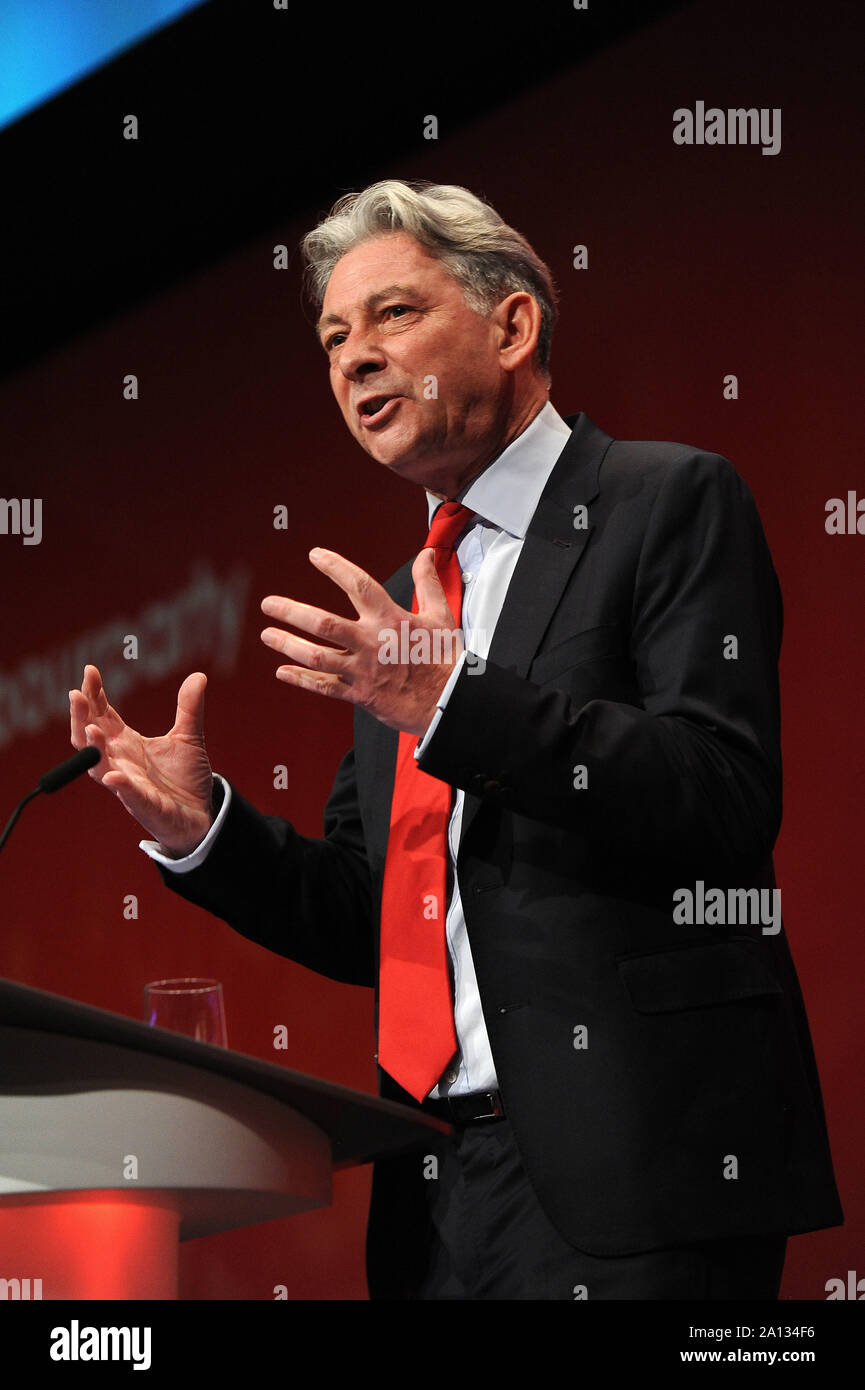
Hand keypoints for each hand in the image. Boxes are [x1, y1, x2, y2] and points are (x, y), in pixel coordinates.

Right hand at [69, 664, 214, 855]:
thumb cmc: (185, 779)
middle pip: (90, 739)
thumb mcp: (189, 737)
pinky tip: (114, 776)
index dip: (94, 696)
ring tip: (90, 728)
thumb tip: (199, 676)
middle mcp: (120, 762)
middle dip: (81, 717)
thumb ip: (189, 708)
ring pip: (100, 767)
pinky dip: (120, 786)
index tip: (90, 672)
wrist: (200, 815)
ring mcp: (128, 785)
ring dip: (93, 749)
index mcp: (126, 743)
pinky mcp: (144, 806)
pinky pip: (128, 796)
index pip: (103, 716)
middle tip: (76, 694)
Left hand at [260, 547, 463, 734]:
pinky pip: (324, 687)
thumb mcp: (440, 615)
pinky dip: (301, 679)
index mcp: (391, 619)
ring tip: (268, 635)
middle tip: (270, 604)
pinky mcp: (361, 695)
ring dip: (288, 644)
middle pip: (323, 623)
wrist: (449, 703)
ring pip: (317, 656)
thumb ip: (427, 582)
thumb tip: (426, 555)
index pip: (358, 585)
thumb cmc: (444, 660)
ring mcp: (364, 670)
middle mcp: (372, 642)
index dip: (335, 567)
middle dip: (291, 612)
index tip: (315, 556)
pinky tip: (283, 671)